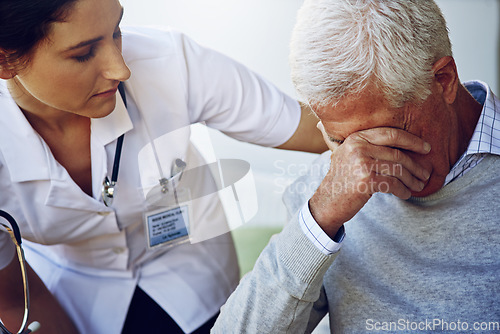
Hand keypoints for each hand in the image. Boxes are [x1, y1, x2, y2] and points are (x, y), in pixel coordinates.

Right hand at [310, 126, 430, 236]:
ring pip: (398, 170)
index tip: (426, 148)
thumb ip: (367, 144)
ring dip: (412, 180)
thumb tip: (403, 141)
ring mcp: (361, 164)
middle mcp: (358, 148)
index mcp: (356, 137)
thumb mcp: (349, 155)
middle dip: (415, 165)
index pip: (391, 134)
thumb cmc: (343, 179)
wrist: (327, 201)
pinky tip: (406, 194)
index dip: (412, 141)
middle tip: (425, 173)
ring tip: (418, 185)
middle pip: (397, 154)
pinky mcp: (366, 181)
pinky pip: (393, 184)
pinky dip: (403, 190)